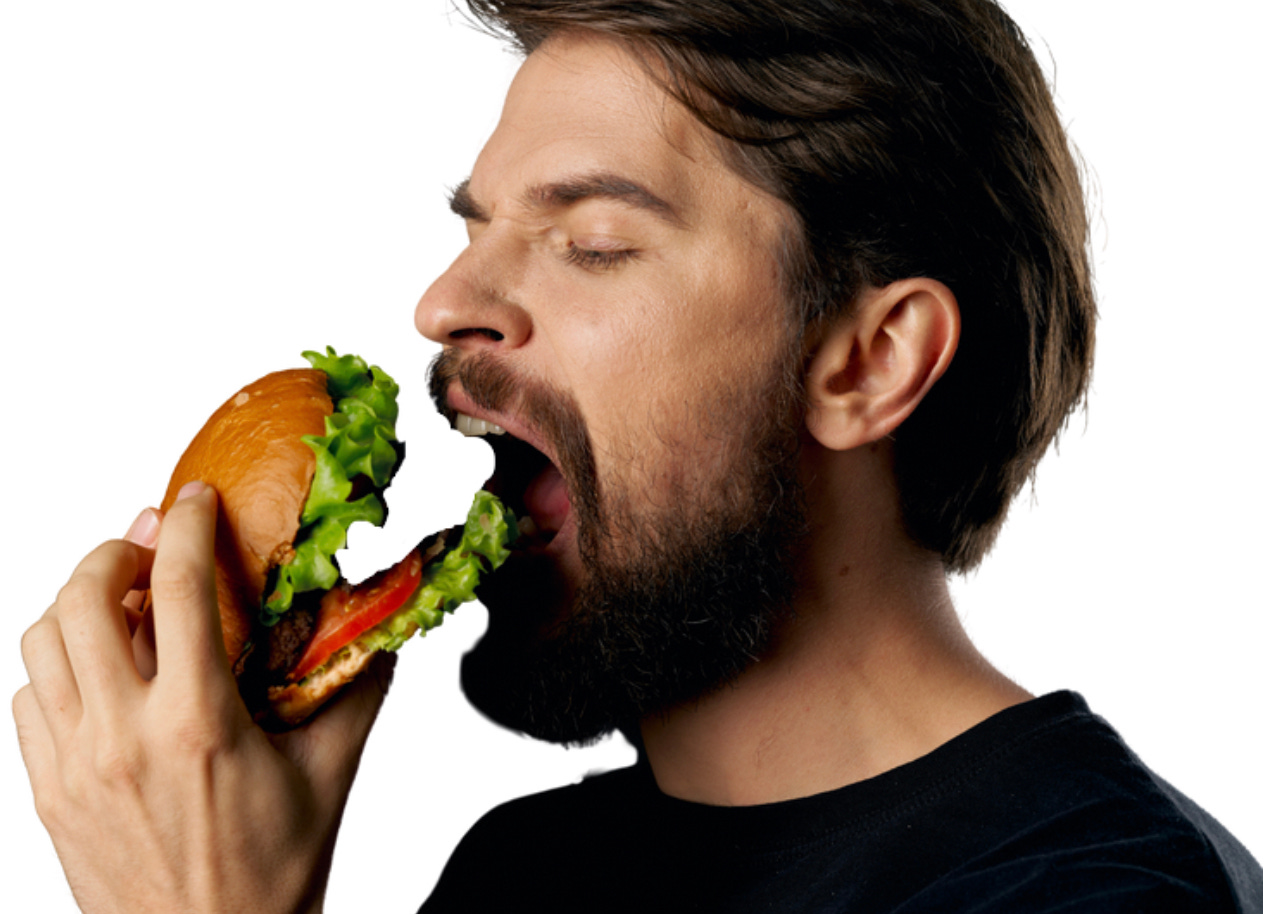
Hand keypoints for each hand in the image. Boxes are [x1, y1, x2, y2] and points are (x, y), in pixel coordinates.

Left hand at [13, 483, 392, 913]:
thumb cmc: (272, 875)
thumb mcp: (330, 773)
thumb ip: (359, 691)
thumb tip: (384, 628)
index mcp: (198, 724)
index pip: (181, 589)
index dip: (189, 526)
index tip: (197, 500)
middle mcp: (122, 737)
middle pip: (84, 600)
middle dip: (116, 551)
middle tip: (151, 545)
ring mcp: (73, 766)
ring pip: (41, 643)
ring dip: (78, 603)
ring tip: (122, 602)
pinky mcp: (47, 793)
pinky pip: (28, 699)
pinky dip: (56, 664)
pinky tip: (99, 671)